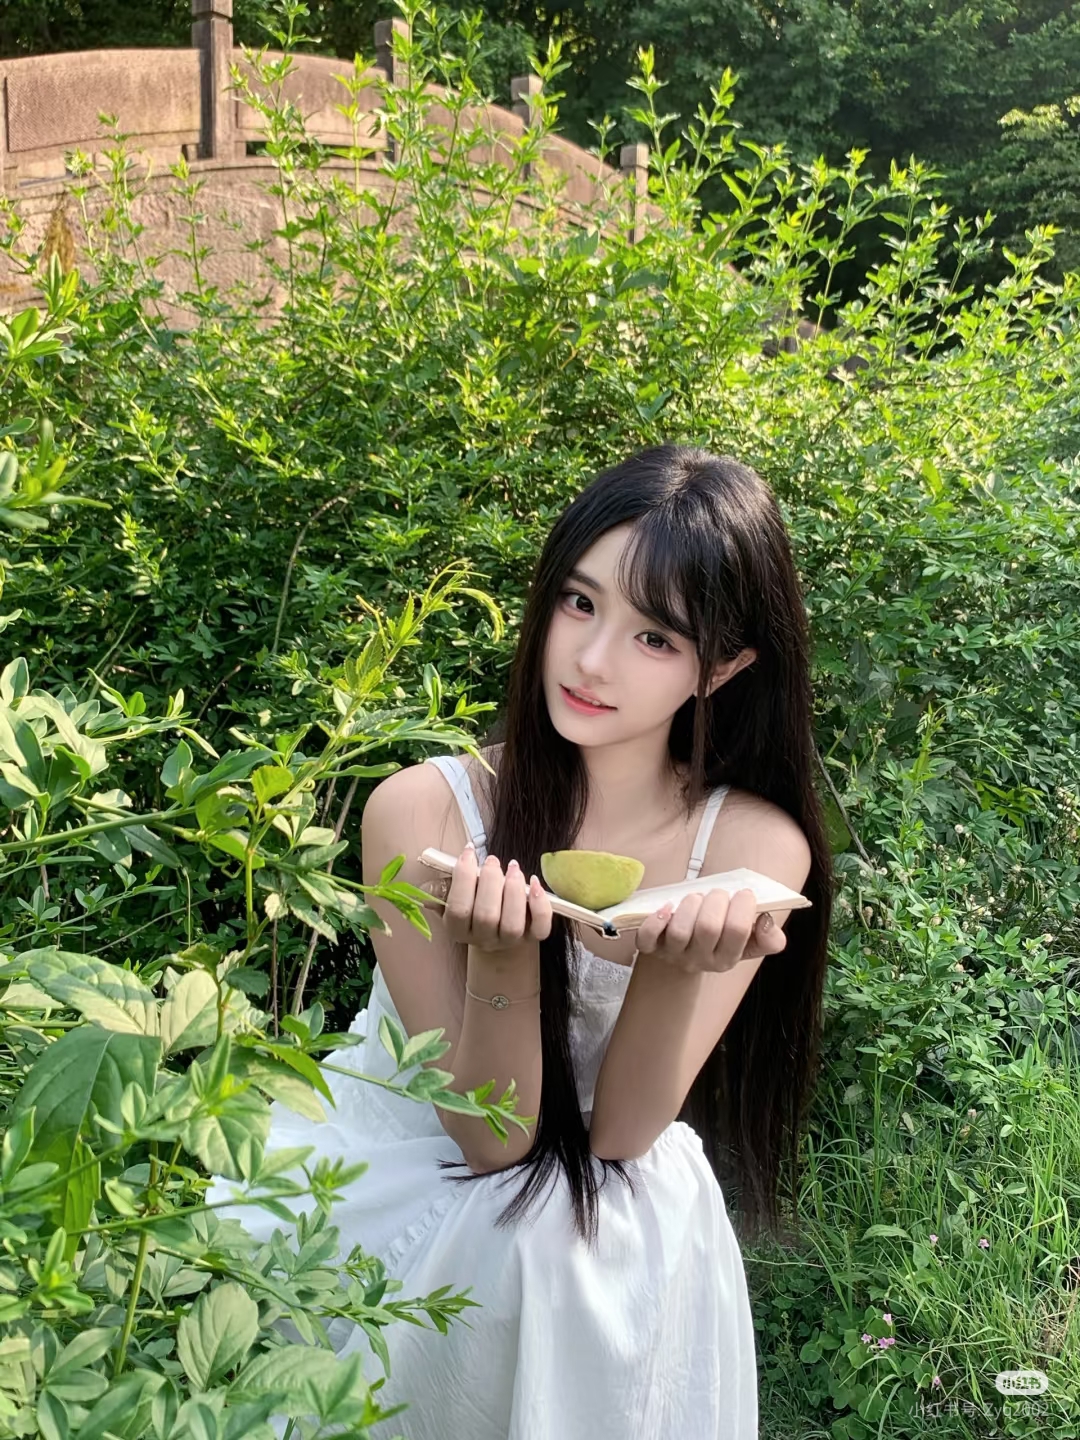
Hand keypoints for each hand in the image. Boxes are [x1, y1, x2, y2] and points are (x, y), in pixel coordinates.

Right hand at [437, 844, 553, 952]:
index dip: (463, 879)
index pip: (458, 908)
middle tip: (492, 860)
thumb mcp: (454, 895)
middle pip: (486, 917)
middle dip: (490, 883)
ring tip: (513, 868)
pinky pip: (541, 928)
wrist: (499, 928)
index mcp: (458, 929)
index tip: (468, 853)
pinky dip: (540, 905)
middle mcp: (483, 940)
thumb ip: (443, 889)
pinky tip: (534, 884)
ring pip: (512, 924)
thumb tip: (426, 888)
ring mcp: (509, 942)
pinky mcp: (533, 938)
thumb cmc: (474, 903)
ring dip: (513, 891)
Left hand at [634, 886, 786, 973]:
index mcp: (728, 958)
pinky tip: (666, 908)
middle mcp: (701, 961)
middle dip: (715, 901)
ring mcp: (674, 955)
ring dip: (689, 906)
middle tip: (717, 894)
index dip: (742, 906)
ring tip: (695, 898)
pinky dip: (654, 921)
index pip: (738, 931)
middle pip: (708, 928)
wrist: (686, 951)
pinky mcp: (652, 948)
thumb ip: (768, 936)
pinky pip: (648, 939)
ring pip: (680, 931)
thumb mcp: (749, 940)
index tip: (743, 893)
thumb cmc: (719, 937)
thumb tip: (766, 920)